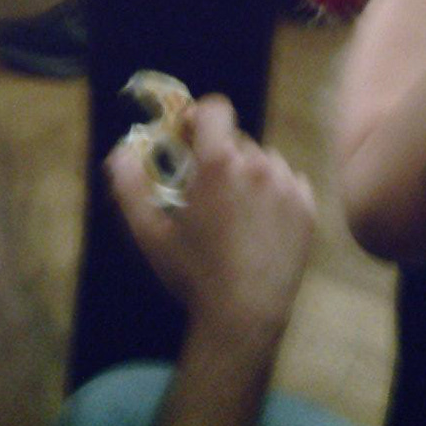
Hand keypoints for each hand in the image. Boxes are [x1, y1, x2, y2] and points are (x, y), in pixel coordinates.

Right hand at [106, 95, 314, 348]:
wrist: (243, 317)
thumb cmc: (192, 275)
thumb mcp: (151, 235)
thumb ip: (130, 188)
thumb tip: (119, 152)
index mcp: (219, 162)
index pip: (215, 109)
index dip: (200, 118)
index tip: (190, 139)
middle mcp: (257, 163)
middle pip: (236, 141)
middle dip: (220, 159)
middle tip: (208, 195)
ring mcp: (286, 184)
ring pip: (264, 162)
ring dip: (249, 177)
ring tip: (236, 216)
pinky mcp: (306, 206)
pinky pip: (289, 183)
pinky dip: (275, 196)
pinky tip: (261, 227)